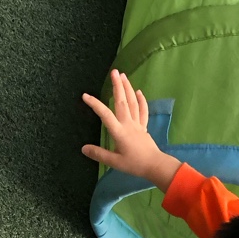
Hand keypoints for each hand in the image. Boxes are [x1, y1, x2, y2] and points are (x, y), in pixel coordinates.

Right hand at [81, 70, 178, 187]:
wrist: (155, 166)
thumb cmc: (134, 164)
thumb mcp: (114, 162)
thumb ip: (99, 154)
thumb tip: (83, 148)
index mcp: (119, 132)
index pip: (105, 115)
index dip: (95, 104)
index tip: (85, 96)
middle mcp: (128, 124)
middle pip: (122, 102)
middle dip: (117, 86)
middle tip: (114, 72)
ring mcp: (137, 124)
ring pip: (133, 103)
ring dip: (128, 88)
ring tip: (123, 75)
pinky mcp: (144, 127)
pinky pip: (143, 111)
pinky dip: (141, 101)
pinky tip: (139, 91)